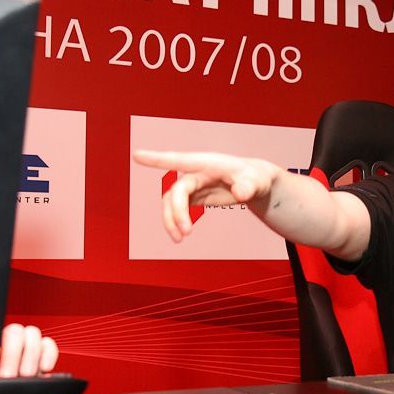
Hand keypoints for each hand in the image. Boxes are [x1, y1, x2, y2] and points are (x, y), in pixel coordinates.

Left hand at [0, 324, 58, 379]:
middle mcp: (5, 341)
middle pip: (18, 331)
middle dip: (13, 356)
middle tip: (6, 376)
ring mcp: (23, 347)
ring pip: (35, 335)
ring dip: (31, 356)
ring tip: (23, 375)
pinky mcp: (40, 355)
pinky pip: (50, 344)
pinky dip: (48, 354)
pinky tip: (42, 368)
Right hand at [133, 150, 276, 241]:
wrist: (256, 184)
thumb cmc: (256, 177)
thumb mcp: (257, 182)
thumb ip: (248, 187)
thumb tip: (240, 194)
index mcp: (209, 163)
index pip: (181, 160)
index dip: (158, 158)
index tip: (136, 155)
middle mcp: (197, 172)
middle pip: (177, 191)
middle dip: (176, 212)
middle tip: (185, 233)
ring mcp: (194, 185)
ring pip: (172, 202)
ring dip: (171, 220)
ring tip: (180, 239)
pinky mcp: (195, 196)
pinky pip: (178, 209)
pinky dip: (176, 222)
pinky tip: (181, 235)